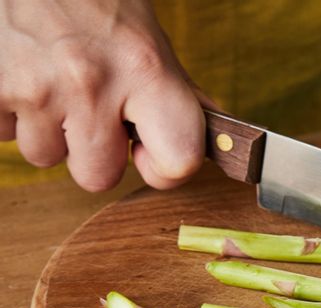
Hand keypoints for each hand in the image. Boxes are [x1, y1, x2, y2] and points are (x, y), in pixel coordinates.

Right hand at [0, 0, 209, 190]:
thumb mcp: (148, 38)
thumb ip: (179, 94)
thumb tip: (220, 140)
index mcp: (146, 71)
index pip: (179, 161)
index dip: (165, 168)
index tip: (148, 152)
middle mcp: (92, 84)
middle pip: (97, 178)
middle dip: (92, 152)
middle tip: (88, 109)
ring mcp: (36, 88)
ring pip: (45, 157)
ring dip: (48, 130)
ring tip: (51, 82)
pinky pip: (3, 133)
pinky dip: (11, 112)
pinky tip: (23, 76)